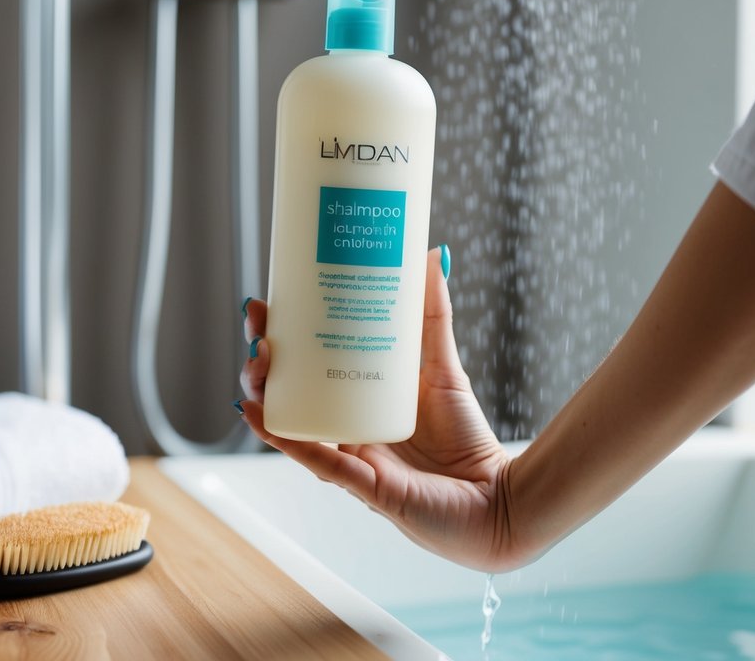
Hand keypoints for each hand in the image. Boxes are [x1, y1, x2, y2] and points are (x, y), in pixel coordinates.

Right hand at [238, 247, 528, 571]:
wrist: (498, 500)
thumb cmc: (467, 440)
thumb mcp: (442, 365)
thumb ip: (434, 314)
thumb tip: (435, 253)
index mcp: (355, 401)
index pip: (303, 366)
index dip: (278, 337)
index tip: (264, 304)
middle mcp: (344, 429)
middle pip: (288, 393)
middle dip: (262, 362)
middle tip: (258, 331)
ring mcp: (349, 457)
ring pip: (292, 424)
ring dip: (264, 395)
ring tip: (257, 364)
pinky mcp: (364, 484)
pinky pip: (316, 460)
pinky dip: (286, 437)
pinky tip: (258, 414)